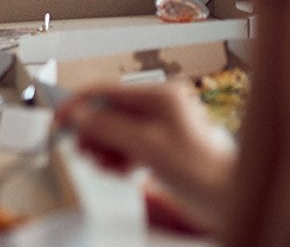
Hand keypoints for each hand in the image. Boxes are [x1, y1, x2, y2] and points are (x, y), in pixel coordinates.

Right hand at [56, 83, 234, 234]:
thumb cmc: (203, 170)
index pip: (107, 91)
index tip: (60, 118)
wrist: (229, 199)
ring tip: (101, 163)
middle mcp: (158, 108)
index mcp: (159, 96)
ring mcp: (158, 128)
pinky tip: (118, 170)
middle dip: (93, 132)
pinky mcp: (159, 148)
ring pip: (115, 131)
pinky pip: (126, 146)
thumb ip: (108, 128)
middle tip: (81, 149)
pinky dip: (117, 158)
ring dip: (103, 148)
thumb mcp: (146, 145)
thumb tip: (79, 116)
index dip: (79, 104)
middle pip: (108, 112)